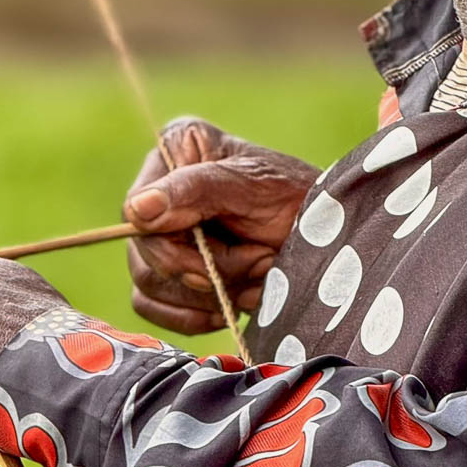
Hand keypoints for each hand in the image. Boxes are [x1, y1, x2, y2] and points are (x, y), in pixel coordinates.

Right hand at [123, 117, 318, 334]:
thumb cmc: (301, 201)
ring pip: (148, 285)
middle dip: (208, 272)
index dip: (176, 248)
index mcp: (176, 150)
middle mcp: (159, 188)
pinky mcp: (168, 273)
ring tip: (257, 277)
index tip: (230, 257)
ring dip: (208, 296)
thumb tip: (137, 209)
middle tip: (260, 262)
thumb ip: (195, 190)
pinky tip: (231, 305)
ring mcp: (161, 233)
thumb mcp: (255, 188)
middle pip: (144, 254)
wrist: (329, 238)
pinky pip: (151, 306)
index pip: (139, 211)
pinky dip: (193, 316)